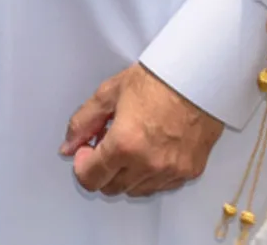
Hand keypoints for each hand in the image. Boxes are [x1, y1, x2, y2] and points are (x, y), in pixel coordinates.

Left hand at [61, 63, 224, 197]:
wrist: (197, 76)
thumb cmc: (158, 79)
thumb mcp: (109, 93)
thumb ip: (83, 122)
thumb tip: (68, 145)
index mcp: (125, 144)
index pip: (90, 179)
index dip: (82, 165)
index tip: (87, 150)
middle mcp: (148, 164)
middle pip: (111, 188)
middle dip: (102, 170)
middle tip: (106, 145)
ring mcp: (171, 172)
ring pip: (136, 190)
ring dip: (126, 174)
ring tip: (131, 144)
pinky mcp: (189, 172)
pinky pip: (160, 186)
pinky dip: (150, 175)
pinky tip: (150, 151)